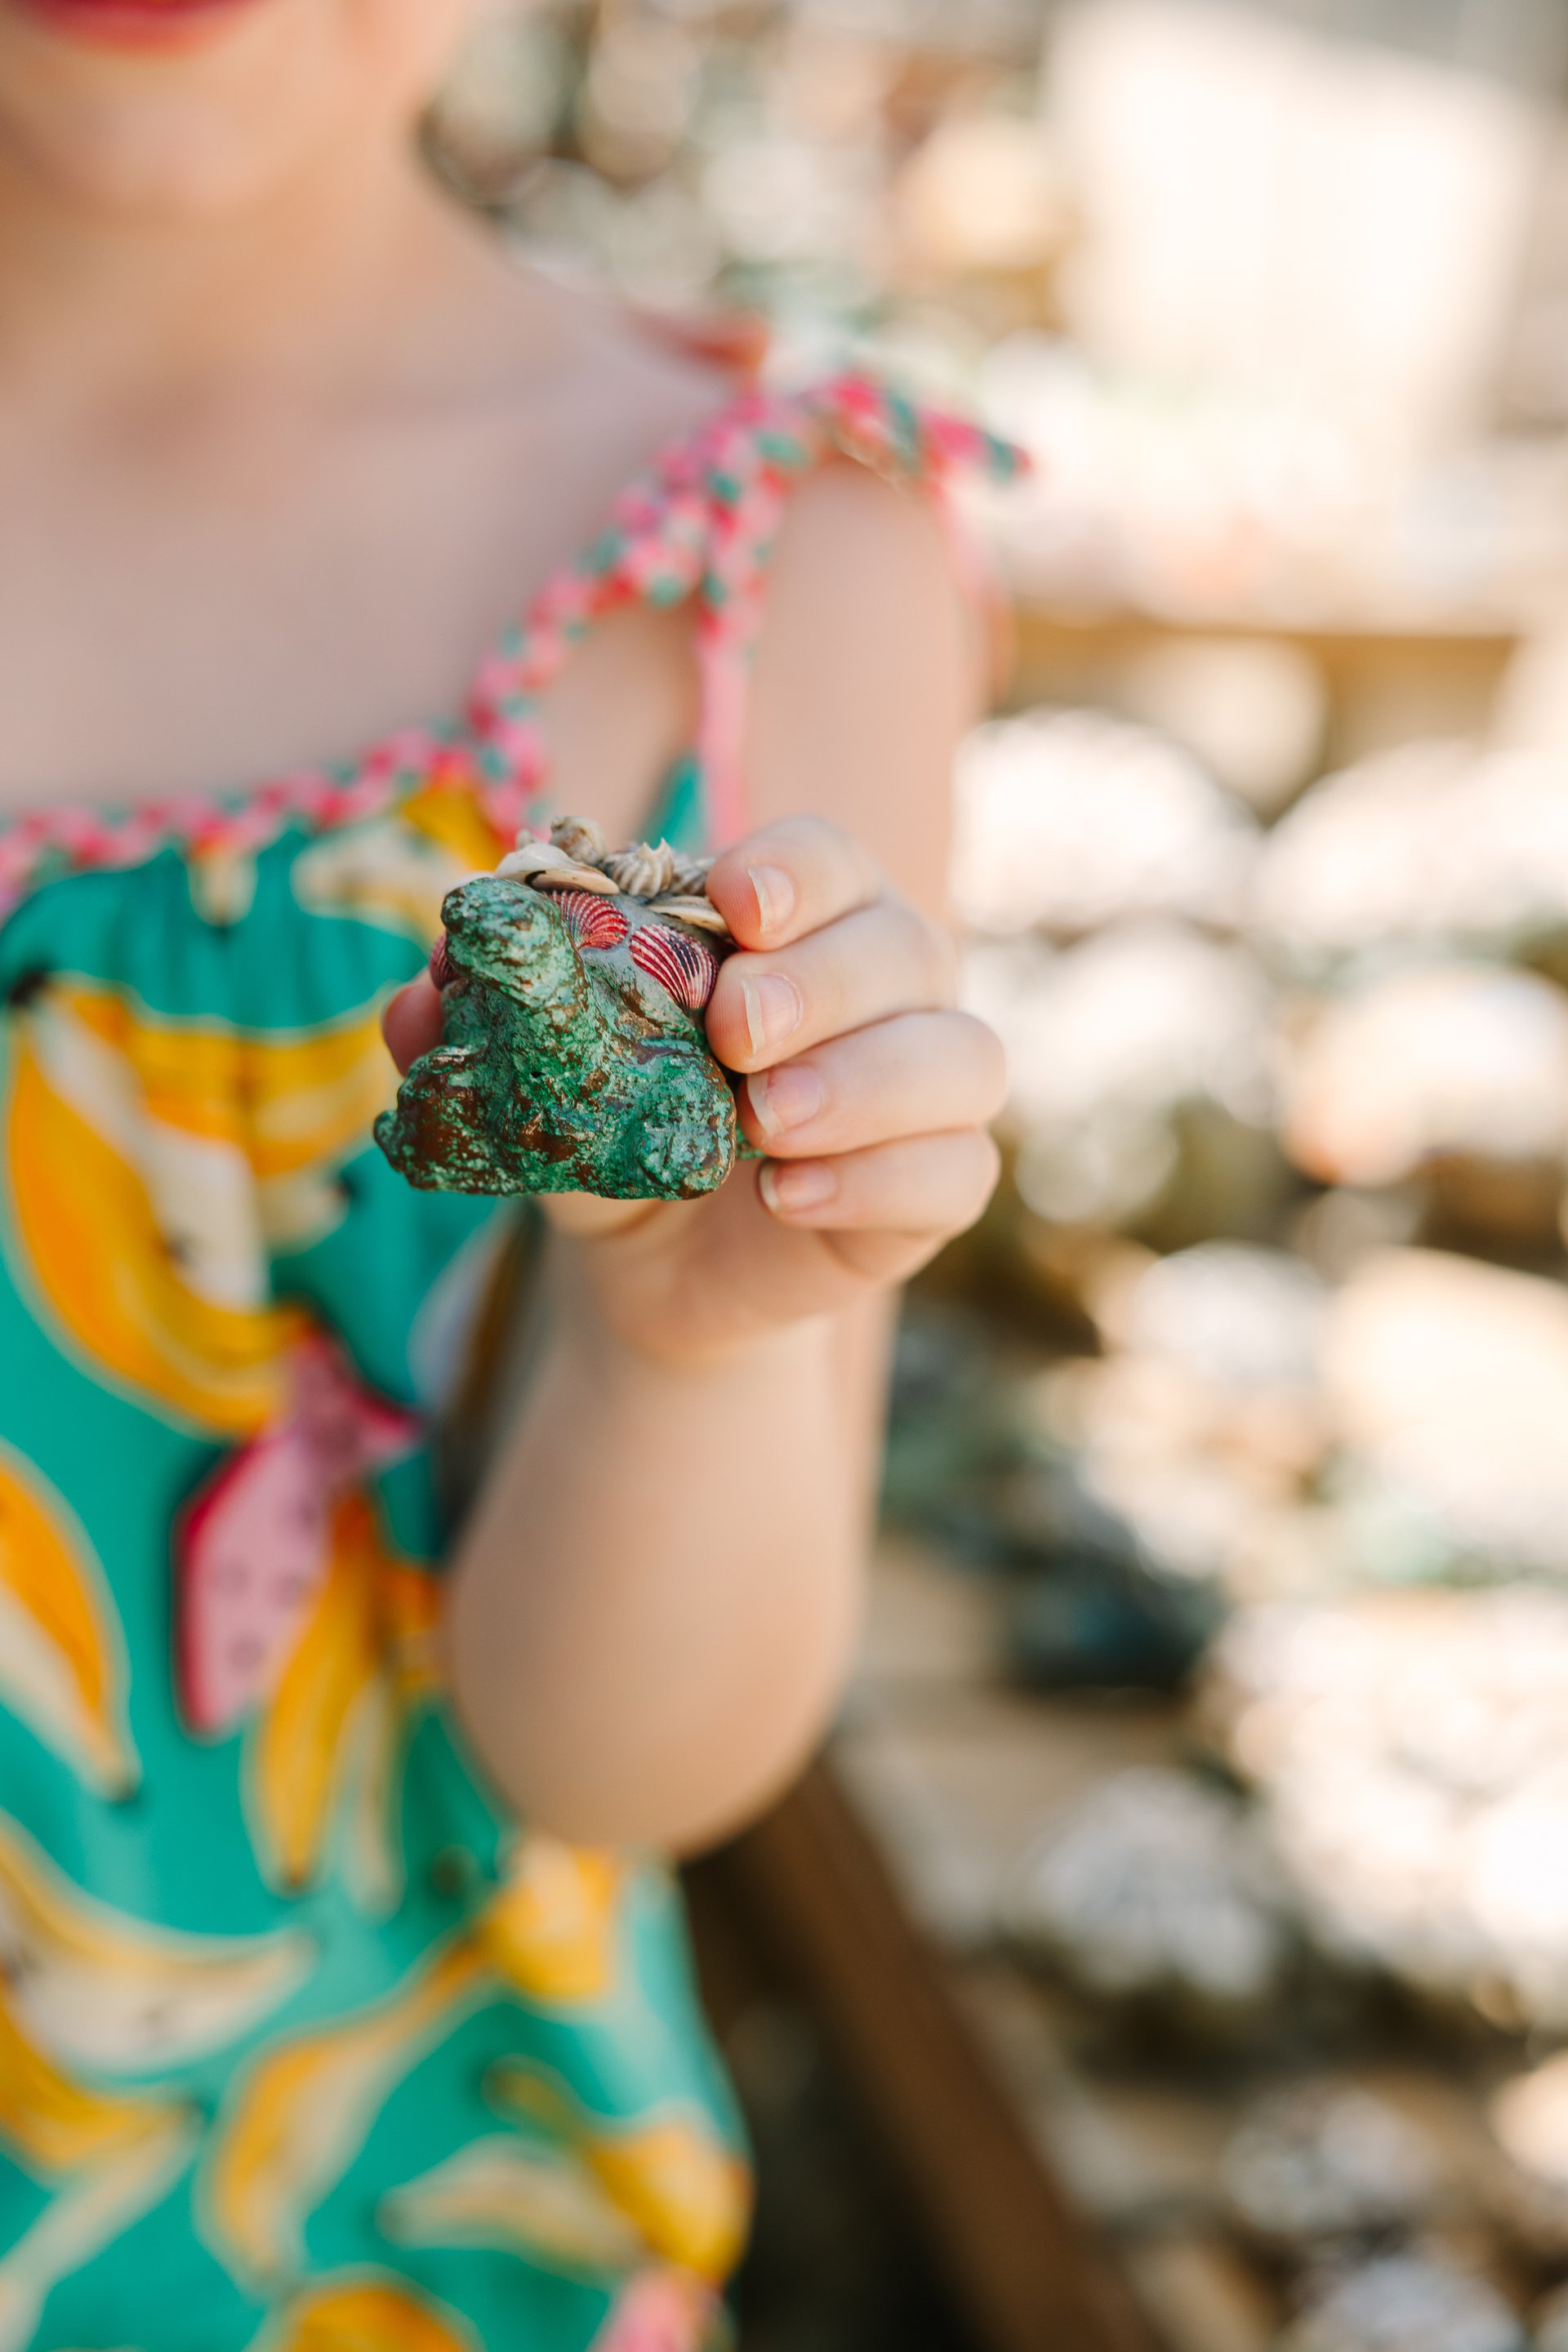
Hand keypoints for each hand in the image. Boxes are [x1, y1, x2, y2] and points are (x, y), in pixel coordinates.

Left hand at [383, 817, 1005, 1365]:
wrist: (649, 1262)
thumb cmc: (611, 1127)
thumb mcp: (539, 1076)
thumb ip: (481, 1028)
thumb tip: (415, 997)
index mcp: (798, 920)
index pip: (828, 859)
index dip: (794, 870)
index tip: (735, 905)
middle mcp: (885, 985)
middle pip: (904, 945)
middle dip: (821, 981)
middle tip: (734, 1032)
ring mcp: (925, 1085)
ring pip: (960, 1055)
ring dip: (866, 1082)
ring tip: (764, 1124)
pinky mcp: (936, 1184)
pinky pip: (959, 1171)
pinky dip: (882, 1180)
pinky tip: (789, 1199)